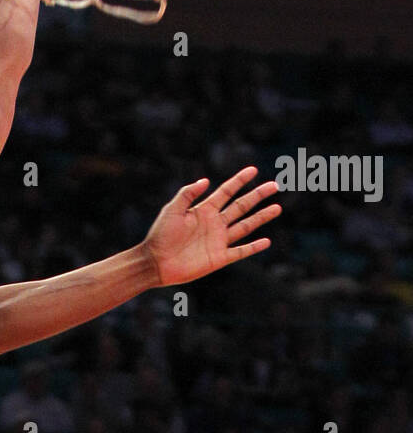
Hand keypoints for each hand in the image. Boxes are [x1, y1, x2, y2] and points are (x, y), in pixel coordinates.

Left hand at [141, 167, 280, 287]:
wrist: (155, 262)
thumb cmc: (160, 235)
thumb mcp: (172, 210)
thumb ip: (187, 194)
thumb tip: (206, 180)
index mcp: (204, 210)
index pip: (226, 192)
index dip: (239, 181)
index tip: (253, 170)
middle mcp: (214, 223)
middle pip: (241, 206)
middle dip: (257, 196)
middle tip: (274, 186)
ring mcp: (219, 240)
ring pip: (245, 226)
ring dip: (261, 217)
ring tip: (277, 208)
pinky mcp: (219, 258)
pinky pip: (240, 251)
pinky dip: (253, 247)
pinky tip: (266, 241)